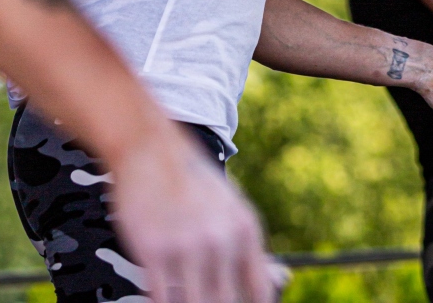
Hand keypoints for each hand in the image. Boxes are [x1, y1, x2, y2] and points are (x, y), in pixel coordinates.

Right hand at [111, 126, 274, 302]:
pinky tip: (164, 297)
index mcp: (244, 229)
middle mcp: (219, 240)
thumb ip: (253, 249)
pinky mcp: (152, 250)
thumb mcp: (232, 207)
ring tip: (185, 292)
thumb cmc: (192, 179)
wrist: (150, 145)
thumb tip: (282, 281)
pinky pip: (161, 299)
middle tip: (206, 296)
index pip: (259, 292)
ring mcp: (186, 246)